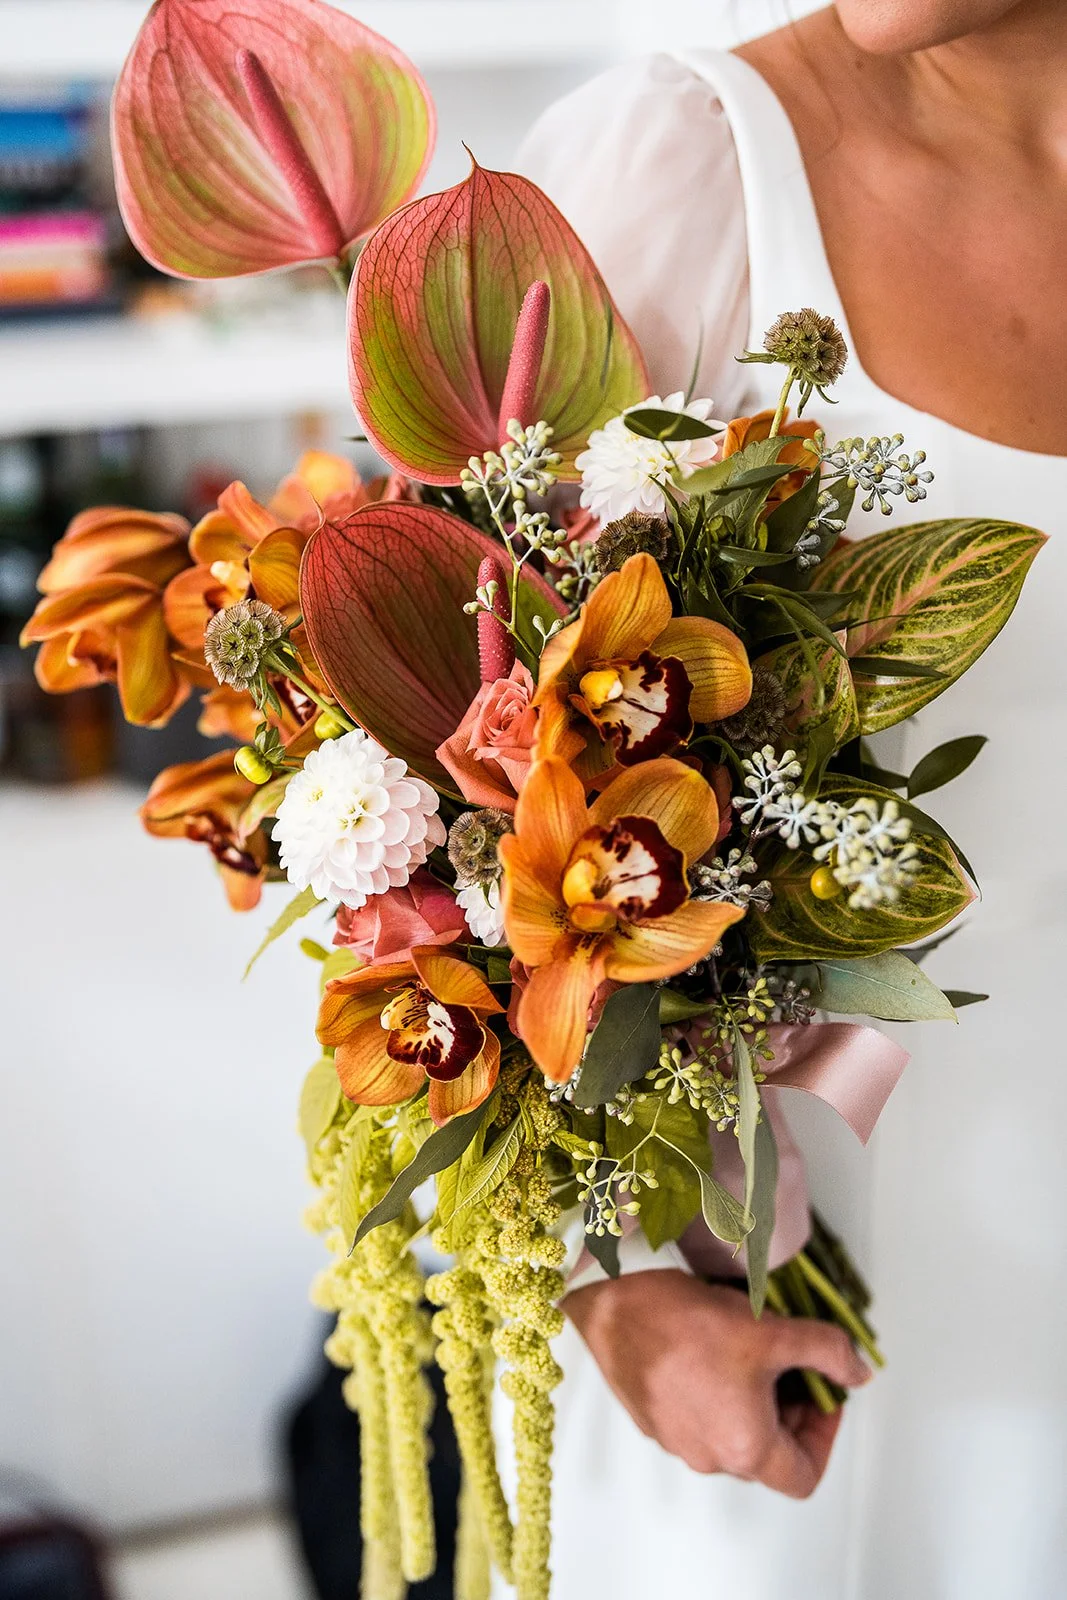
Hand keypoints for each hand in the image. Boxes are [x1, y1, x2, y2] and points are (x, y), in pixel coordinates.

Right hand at [563, 1268, 870, 1497]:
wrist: (613, 1304)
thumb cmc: (688, 1324)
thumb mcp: (773, 1330)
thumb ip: (827, 1352)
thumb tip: (856, 1371)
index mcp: (745, 1449)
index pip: (805, 1475)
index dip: (825, 1434)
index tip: (823, 1392)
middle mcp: (709, 1458)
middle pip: (769, 1454)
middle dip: (790, 1409)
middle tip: (791, 1362)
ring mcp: (676, 1441)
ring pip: (733, 1434)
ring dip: (754, 1401)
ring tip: (751, 1348)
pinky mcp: (652, 1418)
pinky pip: (699, 1418)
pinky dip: (718, 1393)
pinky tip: (712, 1346)